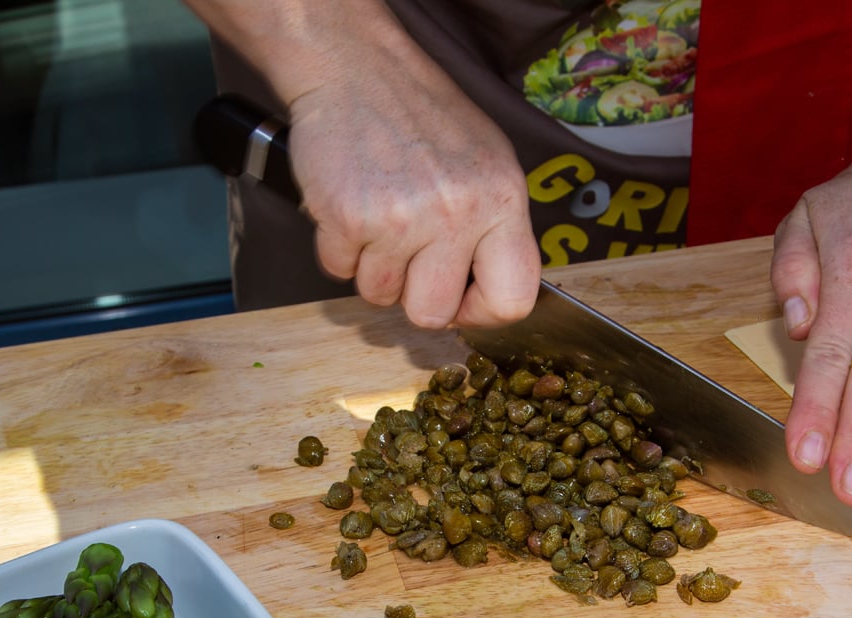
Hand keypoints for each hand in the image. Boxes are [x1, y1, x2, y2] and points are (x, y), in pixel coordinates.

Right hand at [286, 67, 541, 328]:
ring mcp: (401, 218)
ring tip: (379, 218)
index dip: (481, 312)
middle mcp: (458, 212)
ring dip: (372, 267)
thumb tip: (488, 294)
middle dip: (413, 296)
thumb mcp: (488, 163)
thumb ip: (496, 228)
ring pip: (379, 296)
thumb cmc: (423, 116)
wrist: (357, 69)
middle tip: (407, 257)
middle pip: (433, 313)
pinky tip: (352, 206)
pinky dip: (338, 248)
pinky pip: (338, 271)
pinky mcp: (349, 218)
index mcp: (503, 200)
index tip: (460, 299)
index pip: (513, 299)